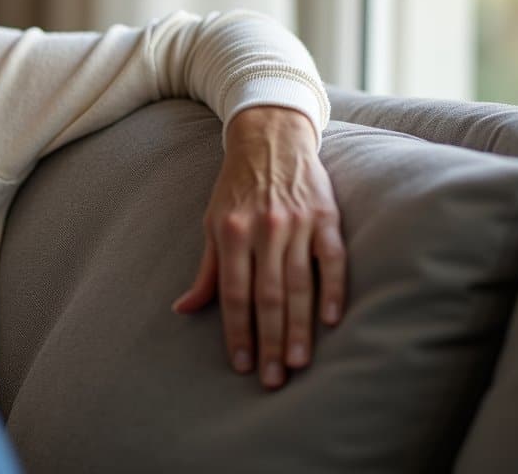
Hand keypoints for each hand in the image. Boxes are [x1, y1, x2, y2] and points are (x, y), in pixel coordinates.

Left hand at [171, 106, 345, 389]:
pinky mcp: (326, 216)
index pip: (233, 293)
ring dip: (299, 328)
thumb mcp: (212, 223)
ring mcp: (297, 223)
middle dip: (269, 341)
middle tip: (271, 379)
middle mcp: (264, 229)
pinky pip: (333, 259)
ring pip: (299, 284)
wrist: (270, 137)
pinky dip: (334, 290)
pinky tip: (331, 322)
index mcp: (231, 232)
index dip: (237, 331)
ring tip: (297, 363)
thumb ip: (206, 269)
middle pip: (267, 296)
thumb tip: (183, 308)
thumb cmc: (236, 188)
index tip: (241, 364)